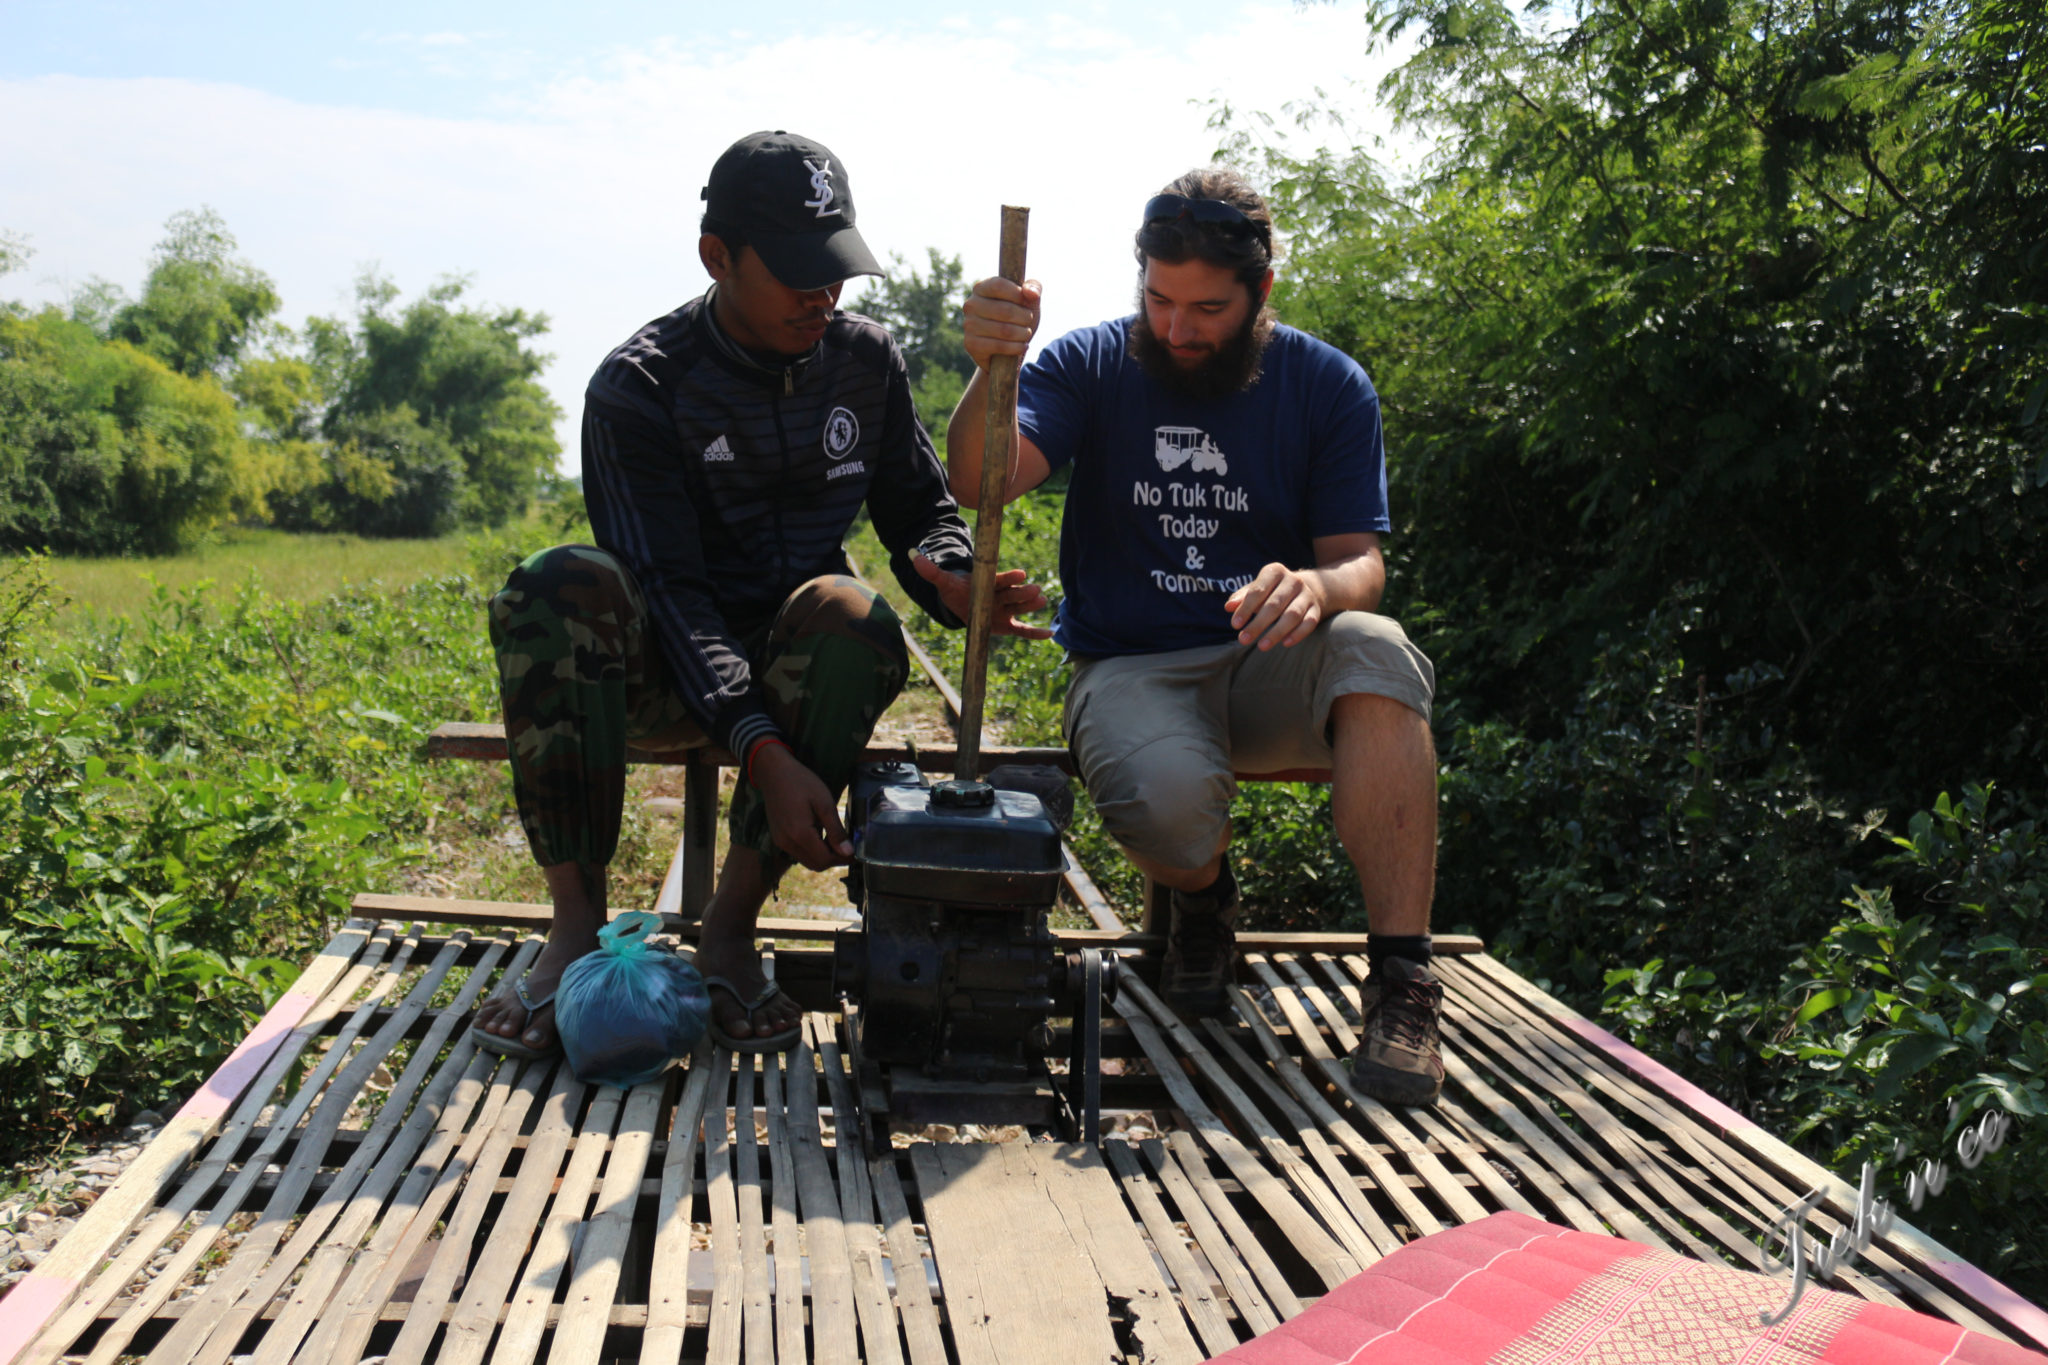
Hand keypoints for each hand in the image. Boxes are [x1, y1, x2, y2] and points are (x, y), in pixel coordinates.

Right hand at [751, 744, 853, 869]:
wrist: (773, 772)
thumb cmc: (801, 782)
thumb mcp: (824, 803)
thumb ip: (836, 830)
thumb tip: (848, 851)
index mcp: (800, 834)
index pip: (825, 860)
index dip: (842, 859)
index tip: (855, 852)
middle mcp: (787, 843)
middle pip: (816, 864)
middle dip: (834, 860)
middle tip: (848, 847)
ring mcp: (780, 842)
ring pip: (807, 860)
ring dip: (823, 855)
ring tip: (836, 839)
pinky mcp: (778, 838)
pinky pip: (798, 852)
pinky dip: (812, 850)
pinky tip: (821, 835)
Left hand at [913, 551, 1054, 638]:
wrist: (962, 601)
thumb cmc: (956, 590)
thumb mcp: (943, 583)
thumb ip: (932, 572)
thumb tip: (913, 556)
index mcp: (988, 583)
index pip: (1000, 580)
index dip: (1009, 578)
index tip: (1020, 574)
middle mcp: (1000, 595)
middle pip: (1013, 594)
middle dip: (1023, 593)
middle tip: (1035, 589)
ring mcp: (1005, 609)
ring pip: (1020, 608)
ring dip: (1030, 606)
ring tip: (1042, 601)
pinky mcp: (1008, 625)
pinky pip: (1022, 630)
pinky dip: (1035, 633)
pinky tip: (1050, 633)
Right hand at [962, 276, 1041, 371]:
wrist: (1005, 350)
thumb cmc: (1017, 317)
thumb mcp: (1028, 300)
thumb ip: (1034, 288)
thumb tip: (1030, 292)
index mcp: (981, 288)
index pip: (999, 285)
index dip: (1017, 294)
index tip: (1027, 302)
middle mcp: (971, 304)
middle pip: (1005, 310)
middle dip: (1025, 317)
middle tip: (1028, 321)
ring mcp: (969, 325)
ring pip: (1004, 330)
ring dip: (1023, 333)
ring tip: (1026, 334)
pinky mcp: (971, 344)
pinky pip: (999, 346)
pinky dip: (1016, 347)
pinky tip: (1022, 346)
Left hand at [1225, 563, 1325, 649]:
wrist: (1303, 588)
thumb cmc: (1271, 591)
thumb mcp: (1255, 589)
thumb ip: (1241, 598)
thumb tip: (1229, 607)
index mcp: (1275, 571)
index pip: (1258, 590)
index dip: (1246, 608)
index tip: (1235, 625)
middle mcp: (1293, 581)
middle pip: (1274, 605)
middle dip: (1258, 624)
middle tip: (1243, 640)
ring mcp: (1307, 595)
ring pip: (1292, 615)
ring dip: (1276, 632)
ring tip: (1262, 647)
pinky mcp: (1316, 609)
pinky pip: (1309, 623)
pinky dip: (1298, 634)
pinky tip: (1285, 644)